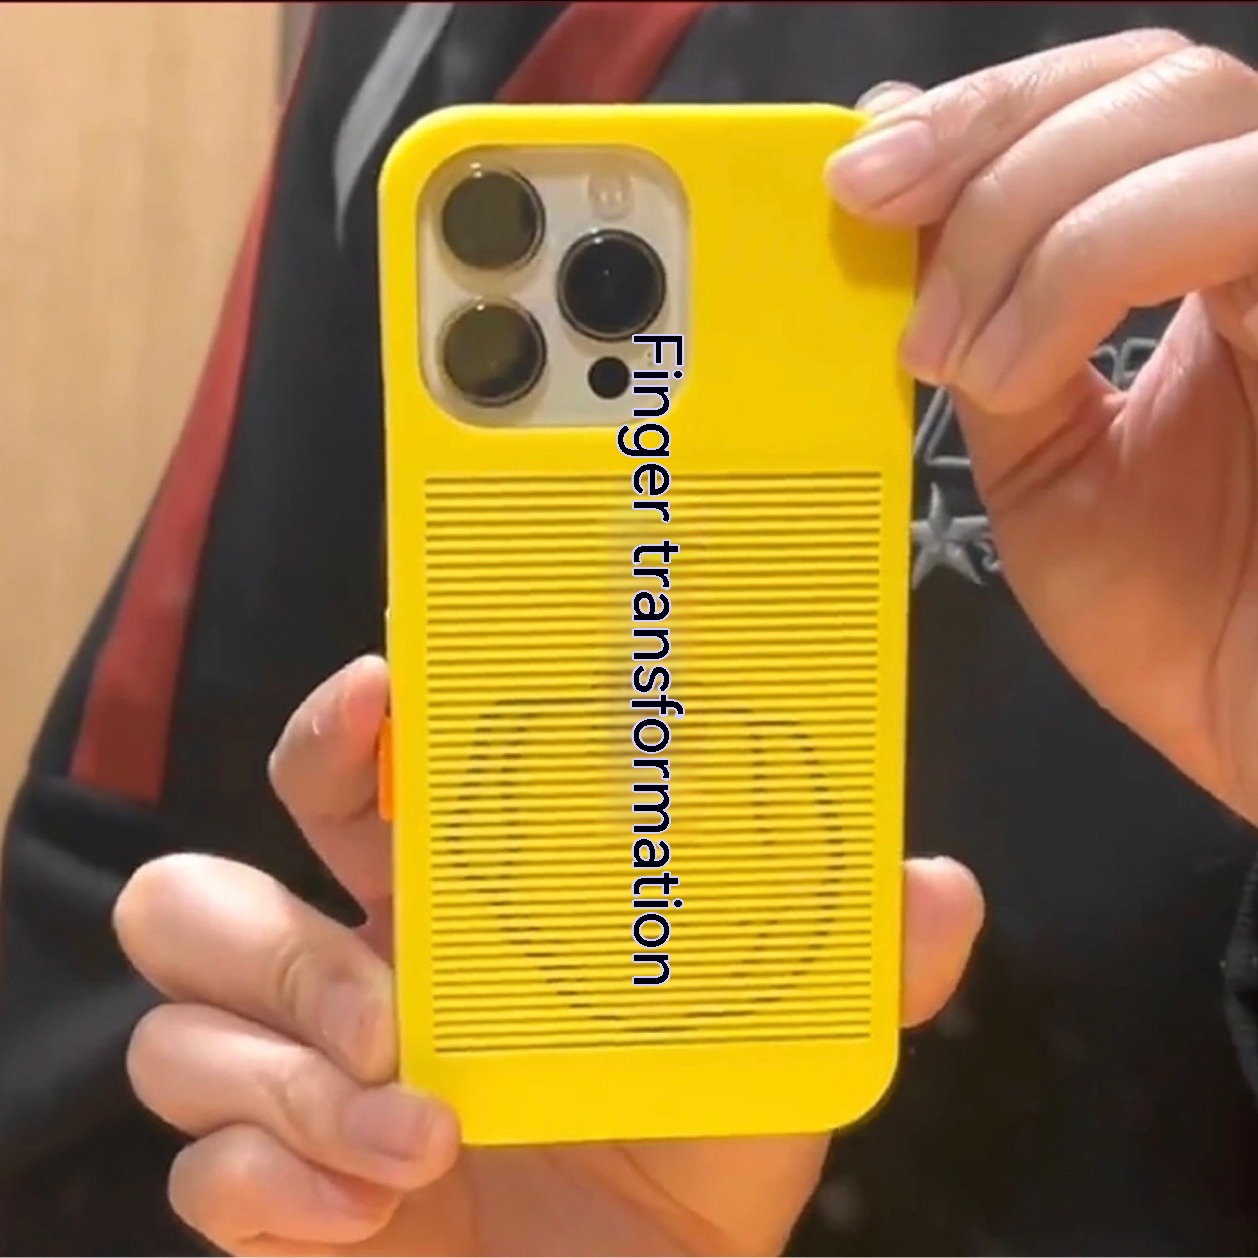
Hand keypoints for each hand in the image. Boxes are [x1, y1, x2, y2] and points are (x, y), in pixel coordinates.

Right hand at [115, 656, 982, 1256]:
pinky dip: (273, 1193)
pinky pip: (199, 1175)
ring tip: (424, 1140)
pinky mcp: (272, 1198)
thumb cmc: (693, 1151)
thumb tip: (938, 886)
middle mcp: (352, 975)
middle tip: (390, 1003)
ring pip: (175, 1037)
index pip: (337, 782)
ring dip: (286, 1088)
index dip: (335, 728)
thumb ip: (859, 963)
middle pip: (195, 898)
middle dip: (267, 942)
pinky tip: (366, 1218)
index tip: (381, 695)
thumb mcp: (779, 1048)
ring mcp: (293, 1087)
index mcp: (447, 907)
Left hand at [829, 31, 1257, 821]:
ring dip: (1025, 218)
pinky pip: (1240, 210)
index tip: (865, 175)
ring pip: (1196, 118)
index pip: (1110, 111)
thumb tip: (904, 221)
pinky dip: (1092, 261)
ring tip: (948, 352)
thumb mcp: (1041, 466)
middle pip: (1154, 82)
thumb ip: (987, 338)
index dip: (985, 114)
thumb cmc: (1182, 621)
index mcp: (1203, 273)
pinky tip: (1014, 367)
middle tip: (872, 218)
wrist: (1254, 730)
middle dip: (988, 143)